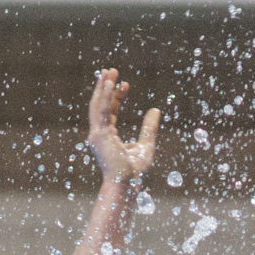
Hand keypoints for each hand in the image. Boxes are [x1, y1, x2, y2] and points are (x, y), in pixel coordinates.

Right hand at [88, 68, 158, 182]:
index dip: (117, 96)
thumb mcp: (146, 144)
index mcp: (107, 136)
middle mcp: (99, 134)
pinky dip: (105, 97)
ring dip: (103, 88)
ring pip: (98, 105)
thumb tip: (156, 110)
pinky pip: (102, 112)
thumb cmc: (135, 170)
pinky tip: (110, 84)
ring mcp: (97, 134)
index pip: (110, 111)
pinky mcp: (99, 135)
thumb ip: (149, 127)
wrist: (127, 183)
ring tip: (108, 72)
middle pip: (101, 105)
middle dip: (105, 87)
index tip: (125, 83)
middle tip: (110, 70)